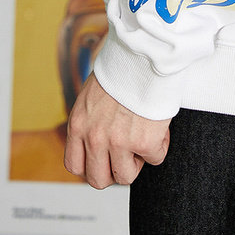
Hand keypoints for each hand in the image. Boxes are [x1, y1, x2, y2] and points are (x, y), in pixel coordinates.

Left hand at [63, 72, 170, 188]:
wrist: (145, 54)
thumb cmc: (122, 69)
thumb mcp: (91, 96)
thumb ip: (90, 121)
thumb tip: (98, 140)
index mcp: (78, 125)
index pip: (75, 166)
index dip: (92, 165)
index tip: (105, 158)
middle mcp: (94, 137)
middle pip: (98, 180)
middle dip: (114, 170)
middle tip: (126, 153)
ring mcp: (118, 142)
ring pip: (126, 176)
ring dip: (137, 160)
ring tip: (143, 136)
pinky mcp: (144, 142)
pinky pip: (155, 159)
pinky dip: (159, 146)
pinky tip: (158, 126)